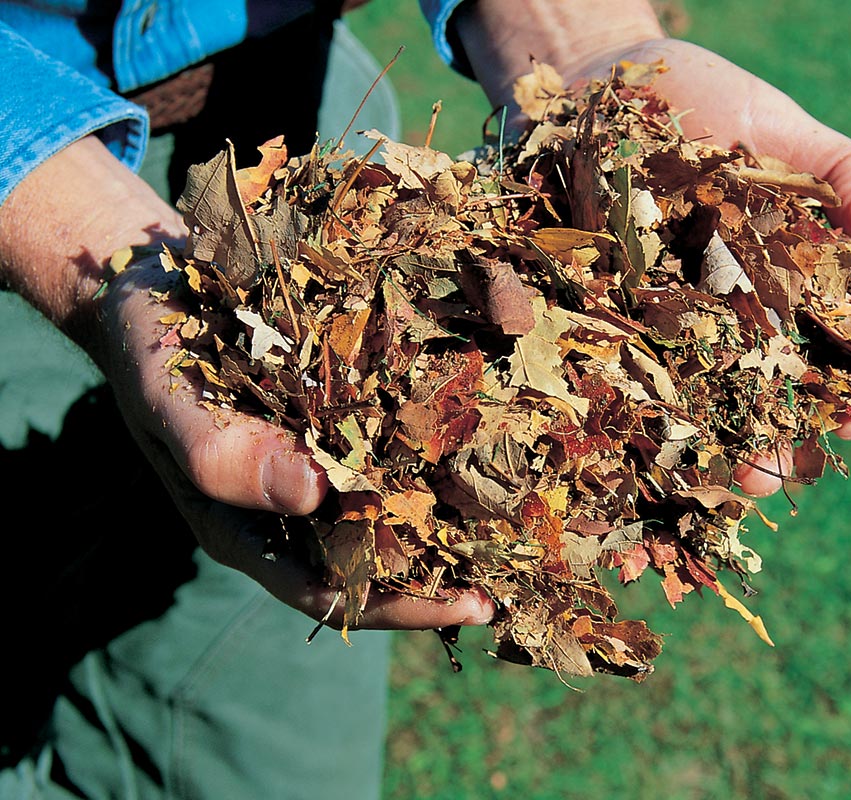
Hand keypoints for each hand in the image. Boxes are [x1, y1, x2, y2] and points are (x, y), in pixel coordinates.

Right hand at [0, 136, 493, 629]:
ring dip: (463, 507)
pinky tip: (498, 426)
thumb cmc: (150, 344)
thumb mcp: (167, 394)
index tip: (471, 605)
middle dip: (453, 562)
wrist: (155, 273)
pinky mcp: (349, 404)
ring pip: (403, 498)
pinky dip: (445, 437)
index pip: (333, 590)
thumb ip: (222, 453)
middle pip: (384, 553)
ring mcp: (327, 452)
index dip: (402, 605)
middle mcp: (298, 500)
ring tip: (532, 509)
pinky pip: (404, 432)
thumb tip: (313, 496)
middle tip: (527, 564)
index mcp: (249, 525)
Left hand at [458, 3, 850, 496]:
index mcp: (782, 272)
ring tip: (733, 490)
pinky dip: (641, 426)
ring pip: (700, 400)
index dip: (848, 383)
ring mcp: (669, 316)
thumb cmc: (699, 96)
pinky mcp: (608, 313)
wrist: (597, 80)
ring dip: (718, 452)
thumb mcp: (782, 127)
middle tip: (787, 473)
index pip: (827, 343)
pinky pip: (626, 377)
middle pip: (765, 389)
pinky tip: (659, 466)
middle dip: (781, 439)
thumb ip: (845, 173)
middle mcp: (730, 307)